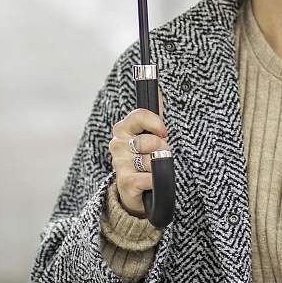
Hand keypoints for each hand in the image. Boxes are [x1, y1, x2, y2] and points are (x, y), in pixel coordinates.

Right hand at [108, 95, 169, 218]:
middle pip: (149, 140)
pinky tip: (151, 181)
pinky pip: (149, 178)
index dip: (156, 123)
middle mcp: (117, 144)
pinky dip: (155, 180)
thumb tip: (158, 92)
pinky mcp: (124, 182)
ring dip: (159, 165)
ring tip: (154, 169)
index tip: (164, 132)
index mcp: (122, 129)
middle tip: (160, 154)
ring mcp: (119, 163)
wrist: (136, 190)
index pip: (139, 115)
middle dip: (161, 148)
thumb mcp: (150, 134)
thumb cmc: (144, 157)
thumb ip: (154, 114)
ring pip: (151, 160)